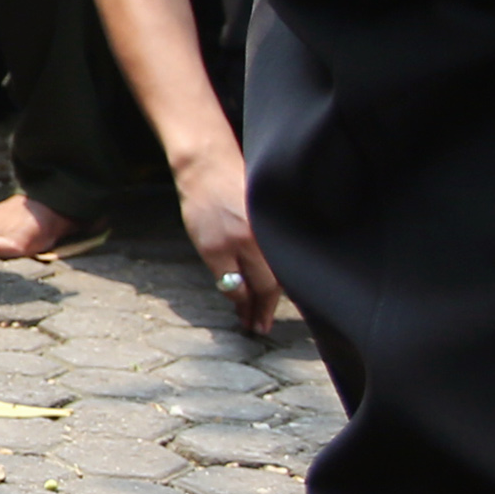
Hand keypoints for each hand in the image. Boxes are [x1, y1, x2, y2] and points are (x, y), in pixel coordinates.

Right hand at [174, 146, 283, 335]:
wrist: (205, 167)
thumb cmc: (238, 181)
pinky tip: (234, 299)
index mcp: (272, 229)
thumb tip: (280, 267)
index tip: (290, 308)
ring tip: (248, 321)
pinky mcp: (209, 248)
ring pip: (241, 288)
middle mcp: (254, 240)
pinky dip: (230, 291)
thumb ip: (270, 237)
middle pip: (265, 285)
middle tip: (263, 327)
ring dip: (245, 307)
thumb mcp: (263, 208)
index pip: (283, 271)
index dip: (284, 295)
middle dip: (264, 310)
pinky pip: (223, 279)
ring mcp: (229, 246)